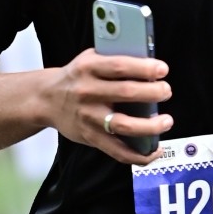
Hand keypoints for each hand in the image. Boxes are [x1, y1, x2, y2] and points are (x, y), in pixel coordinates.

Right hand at [41, 48, 172, 163]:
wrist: (46, 99)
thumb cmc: (77, 77)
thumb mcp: (89, 59)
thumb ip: (113, 58)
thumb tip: (148, 61)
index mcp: (88, 68)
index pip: (119, 66)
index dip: (144, 68)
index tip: (162, 69)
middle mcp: (87, 92)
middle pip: (126, 93)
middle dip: (152, 93)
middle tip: (166, 91)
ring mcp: (89, 117)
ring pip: (123, 125)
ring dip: (150, 126)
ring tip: (166, 121)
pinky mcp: (91, 137)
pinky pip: (118, 151)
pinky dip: (139, 155)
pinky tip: (155, 150)